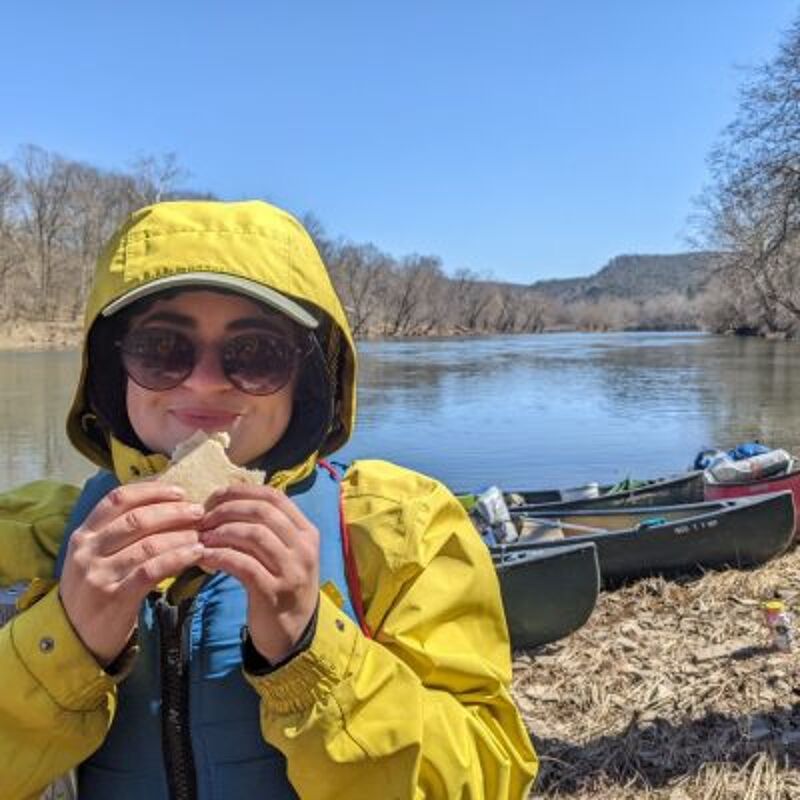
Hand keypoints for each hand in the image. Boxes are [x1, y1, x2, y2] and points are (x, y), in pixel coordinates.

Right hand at [59, 483, 205, 665]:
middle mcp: (88, 550)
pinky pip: (151, 570)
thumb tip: (166, 505)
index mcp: (84, 534)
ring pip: (148, 544)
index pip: (118, 499)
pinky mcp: (115, 597)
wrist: (73, 636)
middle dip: (173, 512)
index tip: (179, 492)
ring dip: (180, 536)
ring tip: (201, 534)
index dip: (152, 491)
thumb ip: (118, 532)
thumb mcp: (94, 555)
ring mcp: (99, 574)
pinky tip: (196, 554)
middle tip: (199, 512)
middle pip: (137, 519)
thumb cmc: (94, 589)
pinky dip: (177, 558)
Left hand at [198, 485, 319, 663]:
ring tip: (202, 537)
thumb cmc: (282, 586)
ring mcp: (292, 570)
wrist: (292, 633)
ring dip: (222, 531)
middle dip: (227, 509)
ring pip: (254, 535)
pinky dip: (220, 556)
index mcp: (307, 531)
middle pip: (263, 512)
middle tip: (203, 518)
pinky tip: (204, 557)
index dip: (241, 491)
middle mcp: (304, 547)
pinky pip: (243, 565)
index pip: (274, 496)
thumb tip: (231, 497)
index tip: (214, 497)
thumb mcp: (284, 553)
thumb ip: (267, 528)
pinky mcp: (273, 592)